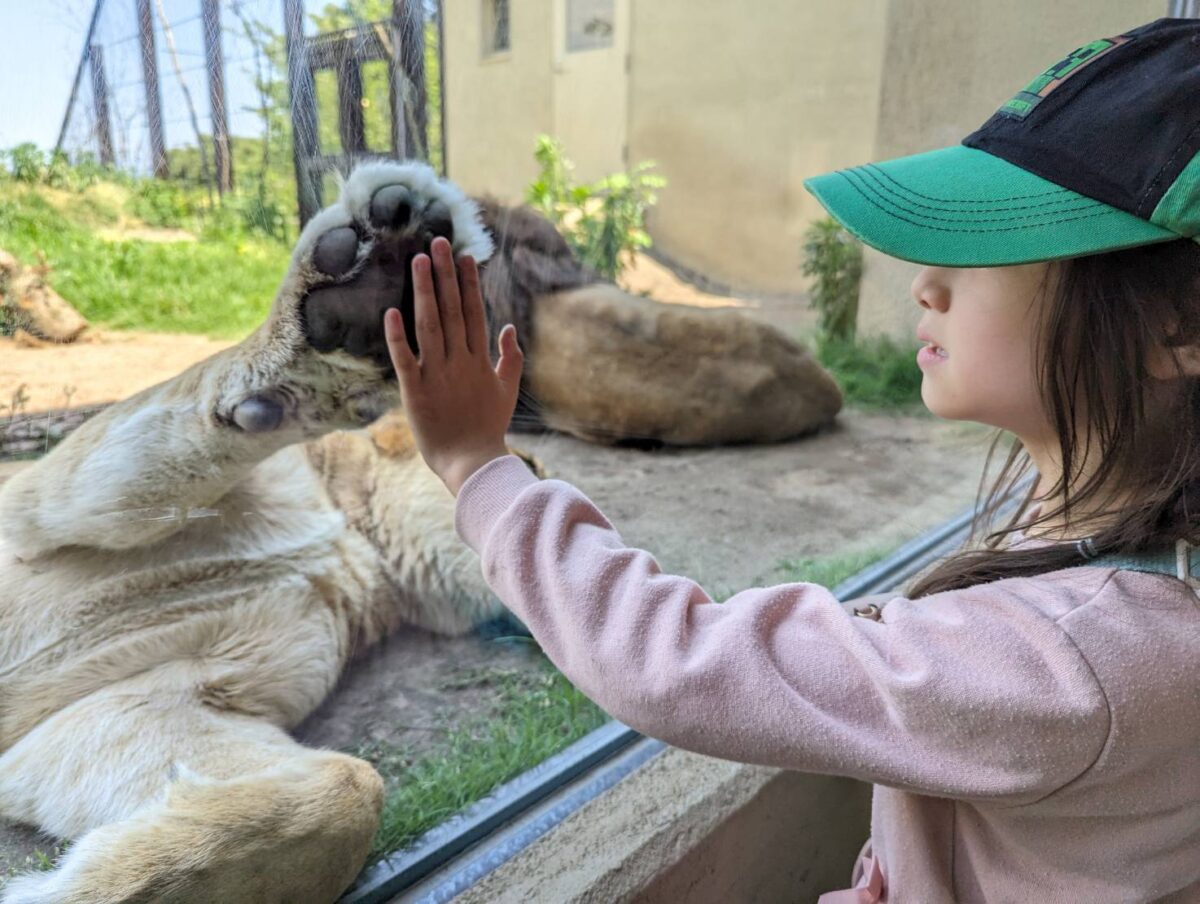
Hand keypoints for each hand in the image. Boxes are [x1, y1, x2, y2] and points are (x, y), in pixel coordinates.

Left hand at [384, 237, 522, 495]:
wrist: (472, 463)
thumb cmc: (488, 429)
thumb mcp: (507, 391)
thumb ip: (510, 358)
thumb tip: (509, 327)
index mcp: (480, 360)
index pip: (473, 312)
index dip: (468, 283)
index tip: (465, 256)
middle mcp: (459, 361)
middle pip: (451, 310)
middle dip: (445, 274)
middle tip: (438, 242)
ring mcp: (437, 374)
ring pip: (429, 325)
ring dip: (423, 292)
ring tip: (418, 261)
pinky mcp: (415, 391)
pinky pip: (404, 358)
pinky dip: (397, 336)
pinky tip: (391, 311)